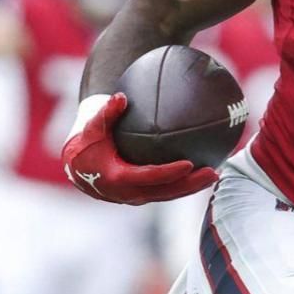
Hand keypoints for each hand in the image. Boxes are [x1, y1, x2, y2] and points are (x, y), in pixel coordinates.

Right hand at [60, 93, 216, 205]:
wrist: (78, 167)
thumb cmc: (88, 143)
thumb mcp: (93, 127)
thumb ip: (107, 113)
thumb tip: (121, 96)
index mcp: (118, 178)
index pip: (150, 177)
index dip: (170, 172)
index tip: (189, 163)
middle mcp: (129, 193)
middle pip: (166, 192)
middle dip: (191, 185)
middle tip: (214, 173)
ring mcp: (137, 196)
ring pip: (169, 195)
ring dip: (192, 187)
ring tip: (215, 174)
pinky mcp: (142, 195)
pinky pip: (166, 192)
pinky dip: (183, 185)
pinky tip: (202, 173)